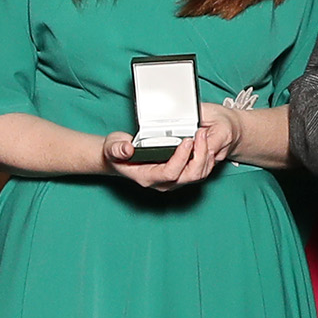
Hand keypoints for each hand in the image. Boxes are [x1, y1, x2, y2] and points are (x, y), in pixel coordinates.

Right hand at [105, 106, 237, 189]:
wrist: (119, 160)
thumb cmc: (116, 154)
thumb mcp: (112, 148)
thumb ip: (117, 148)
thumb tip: (127, 149)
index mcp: (148, 177)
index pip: (170, 172)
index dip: (181, 157)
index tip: (187, 140)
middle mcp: (162, 183)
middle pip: (189, 176)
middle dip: (199, 156)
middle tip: (200, 135)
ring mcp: (172, 181)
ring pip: (197, 175)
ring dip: (205, 157)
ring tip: (204, 138)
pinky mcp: (179, 175)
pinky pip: (198, 172)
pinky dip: (205, 159)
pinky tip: (205, 145)